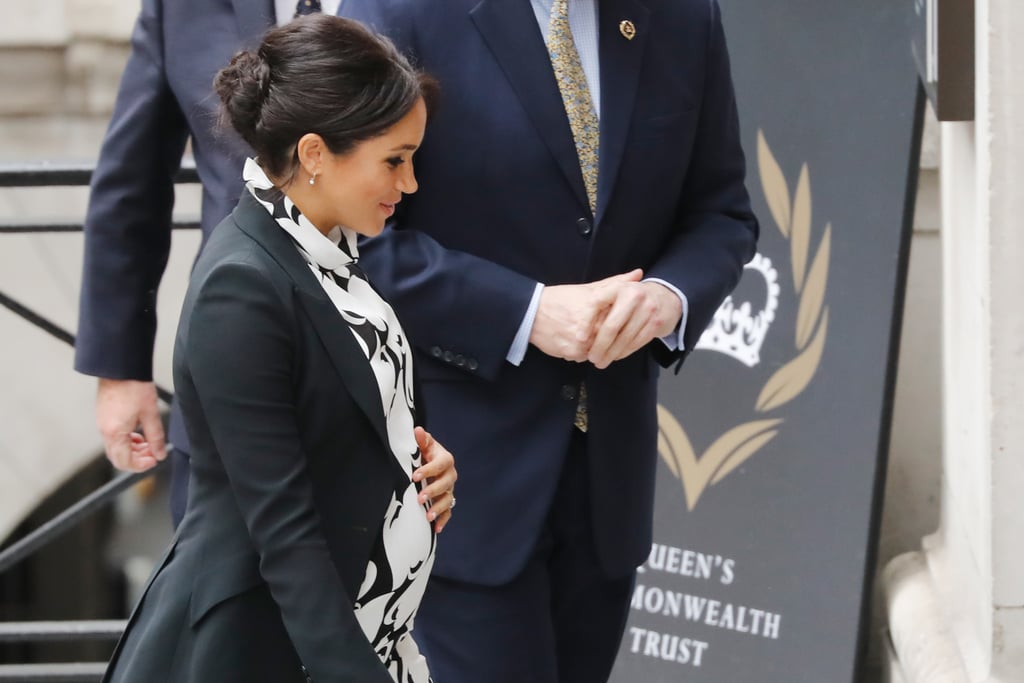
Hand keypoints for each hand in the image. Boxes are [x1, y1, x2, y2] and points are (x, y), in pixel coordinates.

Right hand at [96, 378, 166, 471]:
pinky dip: (127, 440)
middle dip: (137, 459)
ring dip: (132, 450)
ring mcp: (102, 423)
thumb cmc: (134, 387)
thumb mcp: (151, 414)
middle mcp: (104, 431)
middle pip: (118, 457)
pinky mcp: (104, 417)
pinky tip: (140, 433)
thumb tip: (160, 454)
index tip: (154, 460)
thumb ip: (156, 437)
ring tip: (149, 442)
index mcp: (114, 433)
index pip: (124, 462)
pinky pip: (113, 437)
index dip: (141, 466)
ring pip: (116, 447)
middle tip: (153, 452)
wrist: (121, 367)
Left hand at [412, 426, 456, 533]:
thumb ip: (421, 440)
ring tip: (428, 515)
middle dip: (433, 491)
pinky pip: (448, 512)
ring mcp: (449, 489)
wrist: (428, 464)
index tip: (415, 476)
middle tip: (419, 498)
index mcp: (444, 459)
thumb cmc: (424, 454)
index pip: (440, 464)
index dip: (429, 470)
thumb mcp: (423, 445)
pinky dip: (443, 520)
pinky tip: (436, 528)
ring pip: (448, 499)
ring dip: (438, 508)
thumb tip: (418, 430)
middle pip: (446, 483)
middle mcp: (450, 475)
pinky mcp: (446, 501)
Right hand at [529, 269, 643, 360]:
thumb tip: (638, 274)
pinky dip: (584, 352)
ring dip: (598, 347)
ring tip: (589, 338)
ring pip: (600, 350)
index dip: (625, 323)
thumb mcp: (589, 289)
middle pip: (612, 337)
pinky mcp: (571, 352)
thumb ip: (616, 282)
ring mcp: (581, 341)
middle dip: (612, 337)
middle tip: (607, 334)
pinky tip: (578, 342)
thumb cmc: (560, 299)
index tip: (626, 323)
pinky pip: (585, 357)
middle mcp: (590, 326)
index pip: (621, 320)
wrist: (532, 313)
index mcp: (596, 307)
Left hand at [587, 281, 682, 368]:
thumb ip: (598, 303)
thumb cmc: (633, 298)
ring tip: (601, 362)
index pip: (597, 303)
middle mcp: (634, 295)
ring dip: (611, 353)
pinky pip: (636, 342)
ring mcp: (647, 309)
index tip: (580, 338)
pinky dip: (624, 352)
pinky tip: (615, 356)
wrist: (667, 297)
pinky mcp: (656, 323)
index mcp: (619, 286)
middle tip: (591, 358)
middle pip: (612, 326)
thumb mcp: (617, 292)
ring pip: (624, 338)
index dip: (586, 321)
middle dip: (599, 346)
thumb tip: (578, 330)